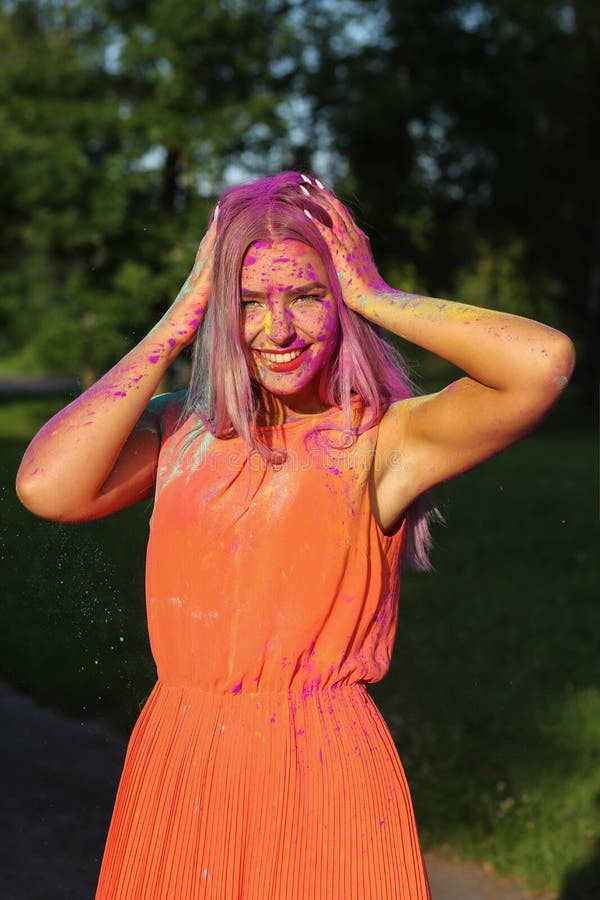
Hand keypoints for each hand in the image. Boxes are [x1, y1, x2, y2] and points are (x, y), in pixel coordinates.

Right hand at [158, 205, 218, 347]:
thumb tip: (218, 312)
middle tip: (222, 205)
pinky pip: (209, 265)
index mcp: (197, 284)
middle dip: (214, 227)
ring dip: (215, 231)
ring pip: (206, 250)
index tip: (222, 221)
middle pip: (206, 246)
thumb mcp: (201, 318)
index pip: (207, 257)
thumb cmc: (182, 334)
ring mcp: (195, 281)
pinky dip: (216, 249)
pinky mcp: (199, 288)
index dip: (214, 240)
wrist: (167, 339)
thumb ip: (207, 310)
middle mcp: (194, 278)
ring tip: (222, 210)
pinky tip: (223, 235)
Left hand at [300, 179, 388, 310]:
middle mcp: (354, 236)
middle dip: (320, 192)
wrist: (376, 299)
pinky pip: (325, 230)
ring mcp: (349, 242)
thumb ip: (350, 261)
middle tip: (305, 180)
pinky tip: (302, 209)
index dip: (329, 200)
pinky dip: (313, 218)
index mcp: (359, 239)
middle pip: (336, 207)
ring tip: (299, 187)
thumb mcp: (357, 271)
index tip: (316, 190)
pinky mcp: (341, 252)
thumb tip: (343, 261)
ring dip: (314, 199)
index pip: (342, 214)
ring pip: (330, 213)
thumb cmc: (366, 292)